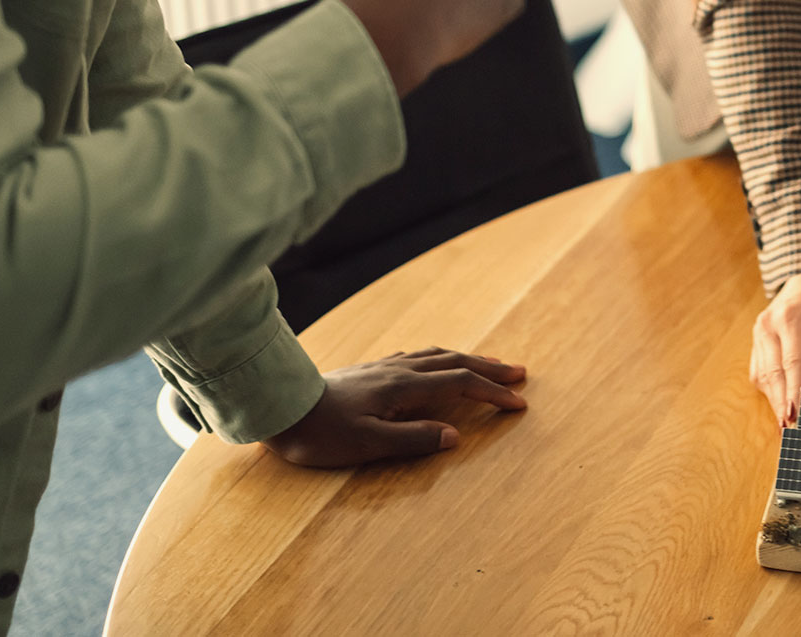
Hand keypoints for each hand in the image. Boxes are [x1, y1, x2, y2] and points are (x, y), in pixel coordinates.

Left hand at [262, 348, 527, 467]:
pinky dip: (440, 357)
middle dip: (490, 369)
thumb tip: (456, 436)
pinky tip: (436, 362)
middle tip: (520, 374)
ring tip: (489, 364)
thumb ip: (413, 439)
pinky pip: (417, 355)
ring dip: (468, 359)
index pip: (460, 385)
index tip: (519, 403)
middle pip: (455, 362)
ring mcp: (384, 366)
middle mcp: (398, 370)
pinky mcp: (370, 369)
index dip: (492, 393)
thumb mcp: (367, 444)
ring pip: (437, 355)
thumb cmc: (321, 433)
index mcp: (403, 387)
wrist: (280, 407)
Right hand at [752, 267, 800, 426]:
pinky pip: (759, 370)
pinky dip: (768, 390)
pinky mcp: (757, 340)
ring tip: (785, 426)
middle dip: (781, 403)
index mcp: (791, 316)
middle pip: (772, 372)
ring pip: (762, 374)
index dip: (794, 390)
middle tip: (790, 429)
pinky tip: (779, 407)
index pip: (792, 360)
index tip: (797, 414)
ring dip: (773, 401)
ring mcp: (759, 332)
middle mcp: (769, 325)